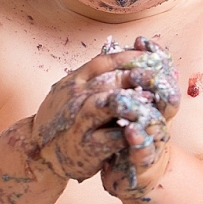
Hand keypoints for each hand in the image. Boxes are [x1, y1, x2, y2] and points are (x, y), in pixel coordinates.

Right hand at [31, 37, 178, 183]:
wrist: (39, 151)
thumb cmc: (64, 118)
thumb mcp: (73, 90)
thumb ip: (95, 75)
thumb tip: (125, 51)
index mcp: (76, 80)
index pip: (107, 61)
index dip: (132, 56)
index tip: (153, 55)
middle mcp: (77, 97)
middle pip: (114, 79)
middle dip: (142, 76)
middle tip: (163, 77)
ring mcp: (81, 121)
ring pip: (113, 103)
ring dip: (138, 100)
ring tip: (155, 100)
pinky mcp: (88, 146)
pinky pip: (114, 136)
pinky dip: (132, 131)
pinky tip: (146, 127)